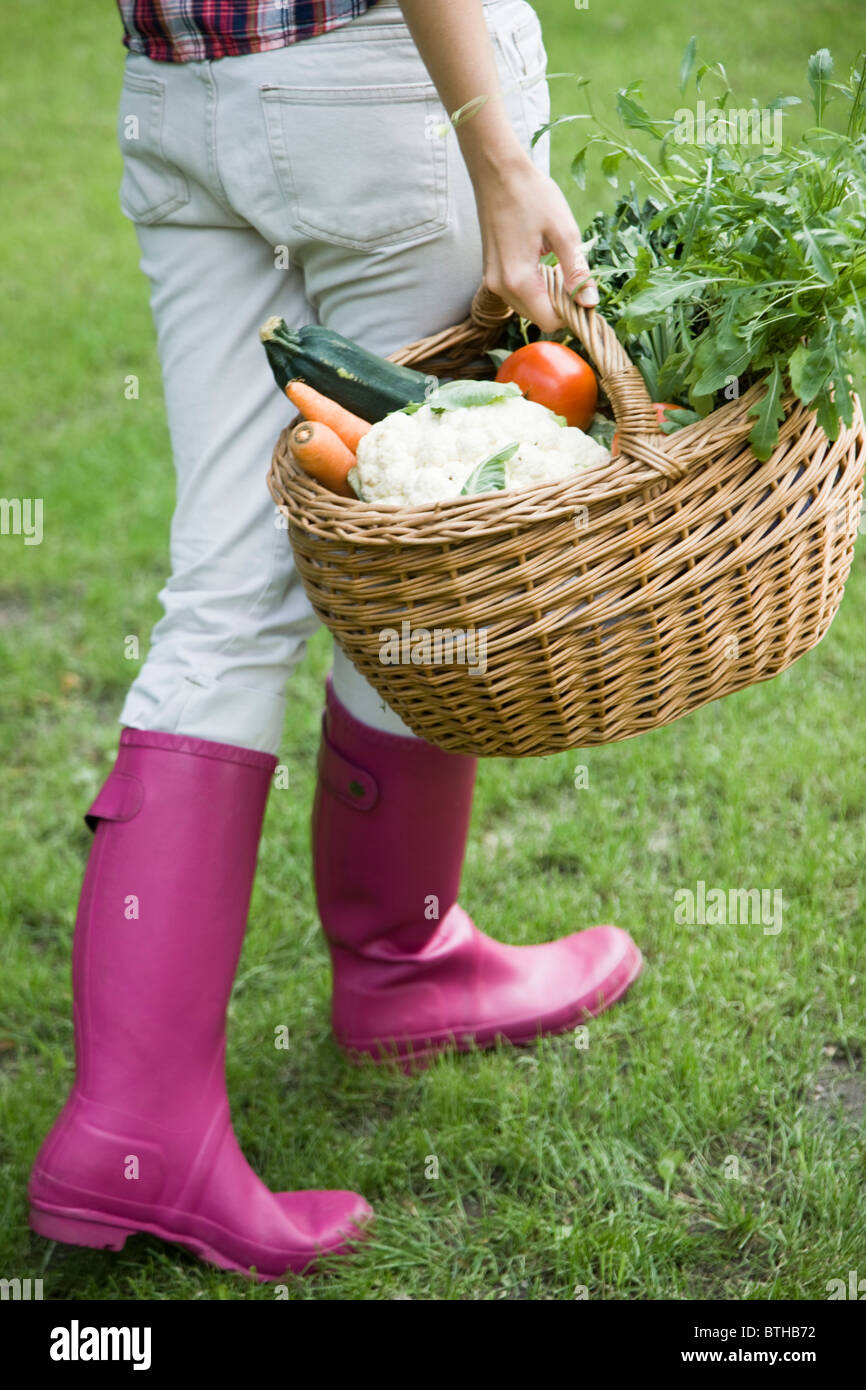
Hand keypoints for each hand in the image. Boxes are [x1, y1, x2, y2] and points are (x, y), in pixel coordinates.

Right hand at [471, 151, 597, 331]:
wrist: (497, 170)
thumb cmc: (531, 194)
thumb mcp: (564, 231)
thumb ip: (577, 271)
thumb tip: (590, 302)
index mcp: (518, 279)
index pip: (549, 321)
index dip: (571, 313)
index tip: (584, 292)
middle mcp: (500, 287)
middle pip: (537, 317)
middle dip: (559, 304)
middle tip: (573, 273)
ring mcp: (492, 280)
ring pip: (527, 307)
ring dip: (547, 295)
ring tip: (557, 263)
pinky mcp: (491, 272)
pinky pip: (517, 293)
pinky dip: (534, 285)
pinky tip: (542, 260)